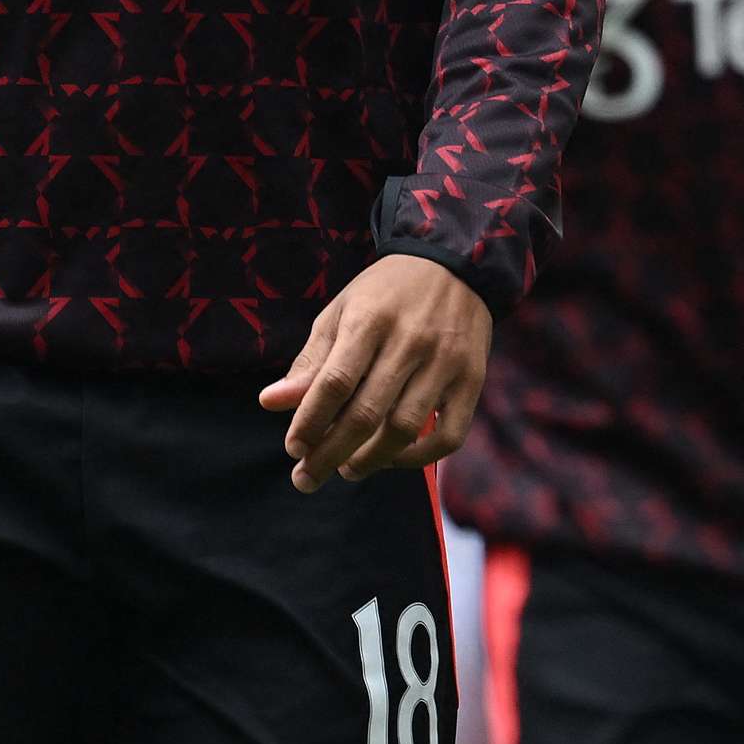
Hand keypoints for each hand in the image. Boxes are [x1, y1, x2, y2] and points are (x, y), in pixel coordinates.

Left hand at [258, 254, 494, 493]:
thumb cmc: (386, 293)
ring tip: (347, 469)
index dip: (309, 422)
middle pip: (366, 414)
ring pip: (405, 430)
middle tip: (307, 478)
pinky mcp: (473, 378)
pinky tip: (393, 459)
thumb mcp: (341, 313)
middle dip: (329, 454)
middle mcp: (411, 341)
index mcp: (371, 320)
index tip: (293, 449)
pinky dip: (419, 458)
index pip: (334, 383)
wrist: (455, 265)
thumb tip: (271, 403)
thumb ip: (310, 361)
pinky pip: (449, 435)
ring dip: (370, 460)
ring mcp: (447, 362)